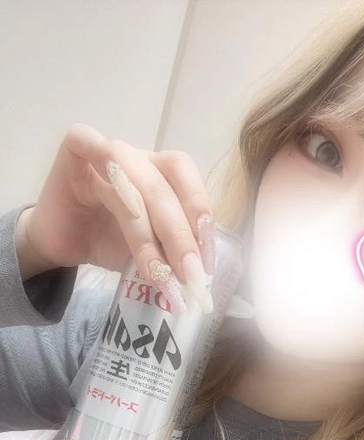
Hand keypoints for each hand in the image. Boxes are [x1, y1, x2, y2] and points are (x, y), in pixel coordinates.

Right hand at [21, 122, 215, 307]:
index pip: (190, 188)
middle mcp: (141, 161)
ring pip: (133, 179)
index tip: (205, 264)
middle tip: (188, 275)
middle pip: (165, 189)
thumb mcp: (148, 253)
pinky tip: (120, 198)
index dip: (200, 223)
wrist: (62, 246)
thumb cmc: (107, 244)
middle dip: (180, 236)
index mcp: (165, 179)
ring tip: (157, 270)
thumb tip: (199, 278)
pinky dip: (105, 160)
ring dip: (148, 229)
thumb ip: (172, 256)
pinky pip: (90, 143)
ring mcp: (108, 152)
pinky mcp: (75, 150)